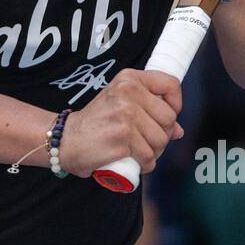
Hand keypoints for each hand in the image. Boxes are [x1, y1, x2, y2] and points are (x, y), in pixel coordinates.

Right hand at [58, 68, 184, 177]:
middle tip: (146, 140)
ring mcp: (126, 113)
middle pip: (169, 118)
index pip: (170, 84)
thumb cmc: (94, 123)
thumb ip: (149, 111)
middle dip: (163, 135)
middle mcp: (128, 92)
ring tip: (138, 151)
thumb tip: (178, 130)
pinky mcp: (123, 136)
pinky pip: (149, 156)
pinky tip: (134, 161)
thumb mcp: (120, 105)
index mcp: (129, 79)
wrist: (66, 140)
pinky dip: (145, 164)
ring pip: (161, 140)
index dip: (175, 104)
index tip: (167, 117)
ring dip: (154, 152)